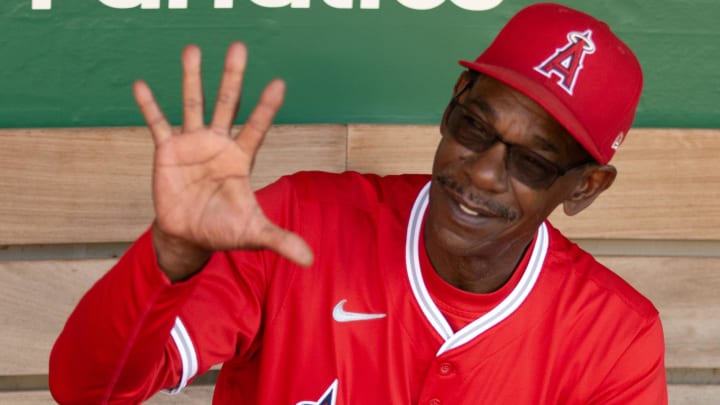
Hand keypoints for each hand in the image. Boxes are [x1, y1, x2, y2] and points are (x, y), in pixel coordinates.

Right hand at [133, 42, 313, 280]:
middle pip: (227, 104)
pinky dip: (149, 106)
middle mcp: (219, 144)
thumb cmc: (224, 230)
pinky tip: (141, 85)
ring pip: (193, 105)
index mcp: (241, 158)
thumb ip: (281, 240)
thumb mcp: (253, 233)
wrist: (189, 235)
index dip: (266, 107)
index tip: (279, 83)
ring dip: (192, 79)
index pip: (257, 127)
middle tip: (239, 47)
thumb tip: (310, 260)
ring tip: (192, 49)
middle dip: (232, 77)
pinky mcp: (167, 151)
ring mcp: (192, 144)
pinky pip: (157, 125)